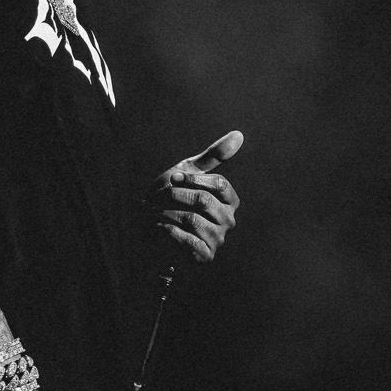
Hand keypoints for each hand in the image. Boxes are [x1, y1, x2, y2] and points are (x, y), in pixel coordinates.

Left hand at [147, 129, 242, 262]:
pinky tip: (159, 228)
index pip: (219, 184)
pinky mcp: (204, 256)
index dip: (193, 179)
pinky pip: (186, 240)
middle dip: (175, 196)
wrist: (151, 231)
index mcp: (229, 200)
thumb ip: (214, 156)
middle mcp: (228, 221)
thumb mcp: (189, 172)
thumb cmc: (171, 200)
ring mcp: (217, 240)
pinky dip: (167, 231)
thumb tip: (239, 134)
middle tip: (158, 198)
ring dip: (166, 213)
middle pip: (203, 200)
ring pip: (192, 219)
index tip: (173, 178)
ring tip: (155, 213)